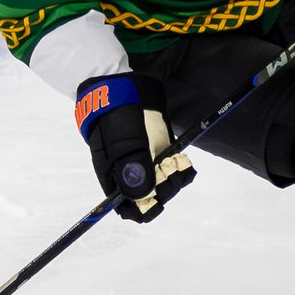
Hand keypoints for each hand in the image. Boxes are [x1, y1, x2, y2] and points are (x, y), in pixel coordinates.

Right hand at [74, 73, 194, 220]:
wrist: (125, 86)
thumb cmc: (117, 113)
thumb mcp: (124, 140)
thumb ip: (132, 167)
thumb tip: (142, 197)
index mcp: (113, 177)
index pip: (127, 208)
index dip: (144, 208)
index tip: (157, 195)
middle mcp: (130, 175)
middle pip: (152, 198)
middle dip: (165, 188)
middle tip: (167, 167)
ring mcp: (145, 164)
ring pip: (165, 186)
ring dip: (175, 178)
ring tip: (176, 160)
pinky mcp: (159, 153)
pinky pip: (173, 170)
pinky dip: (181, 168)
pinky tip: (181, 157)